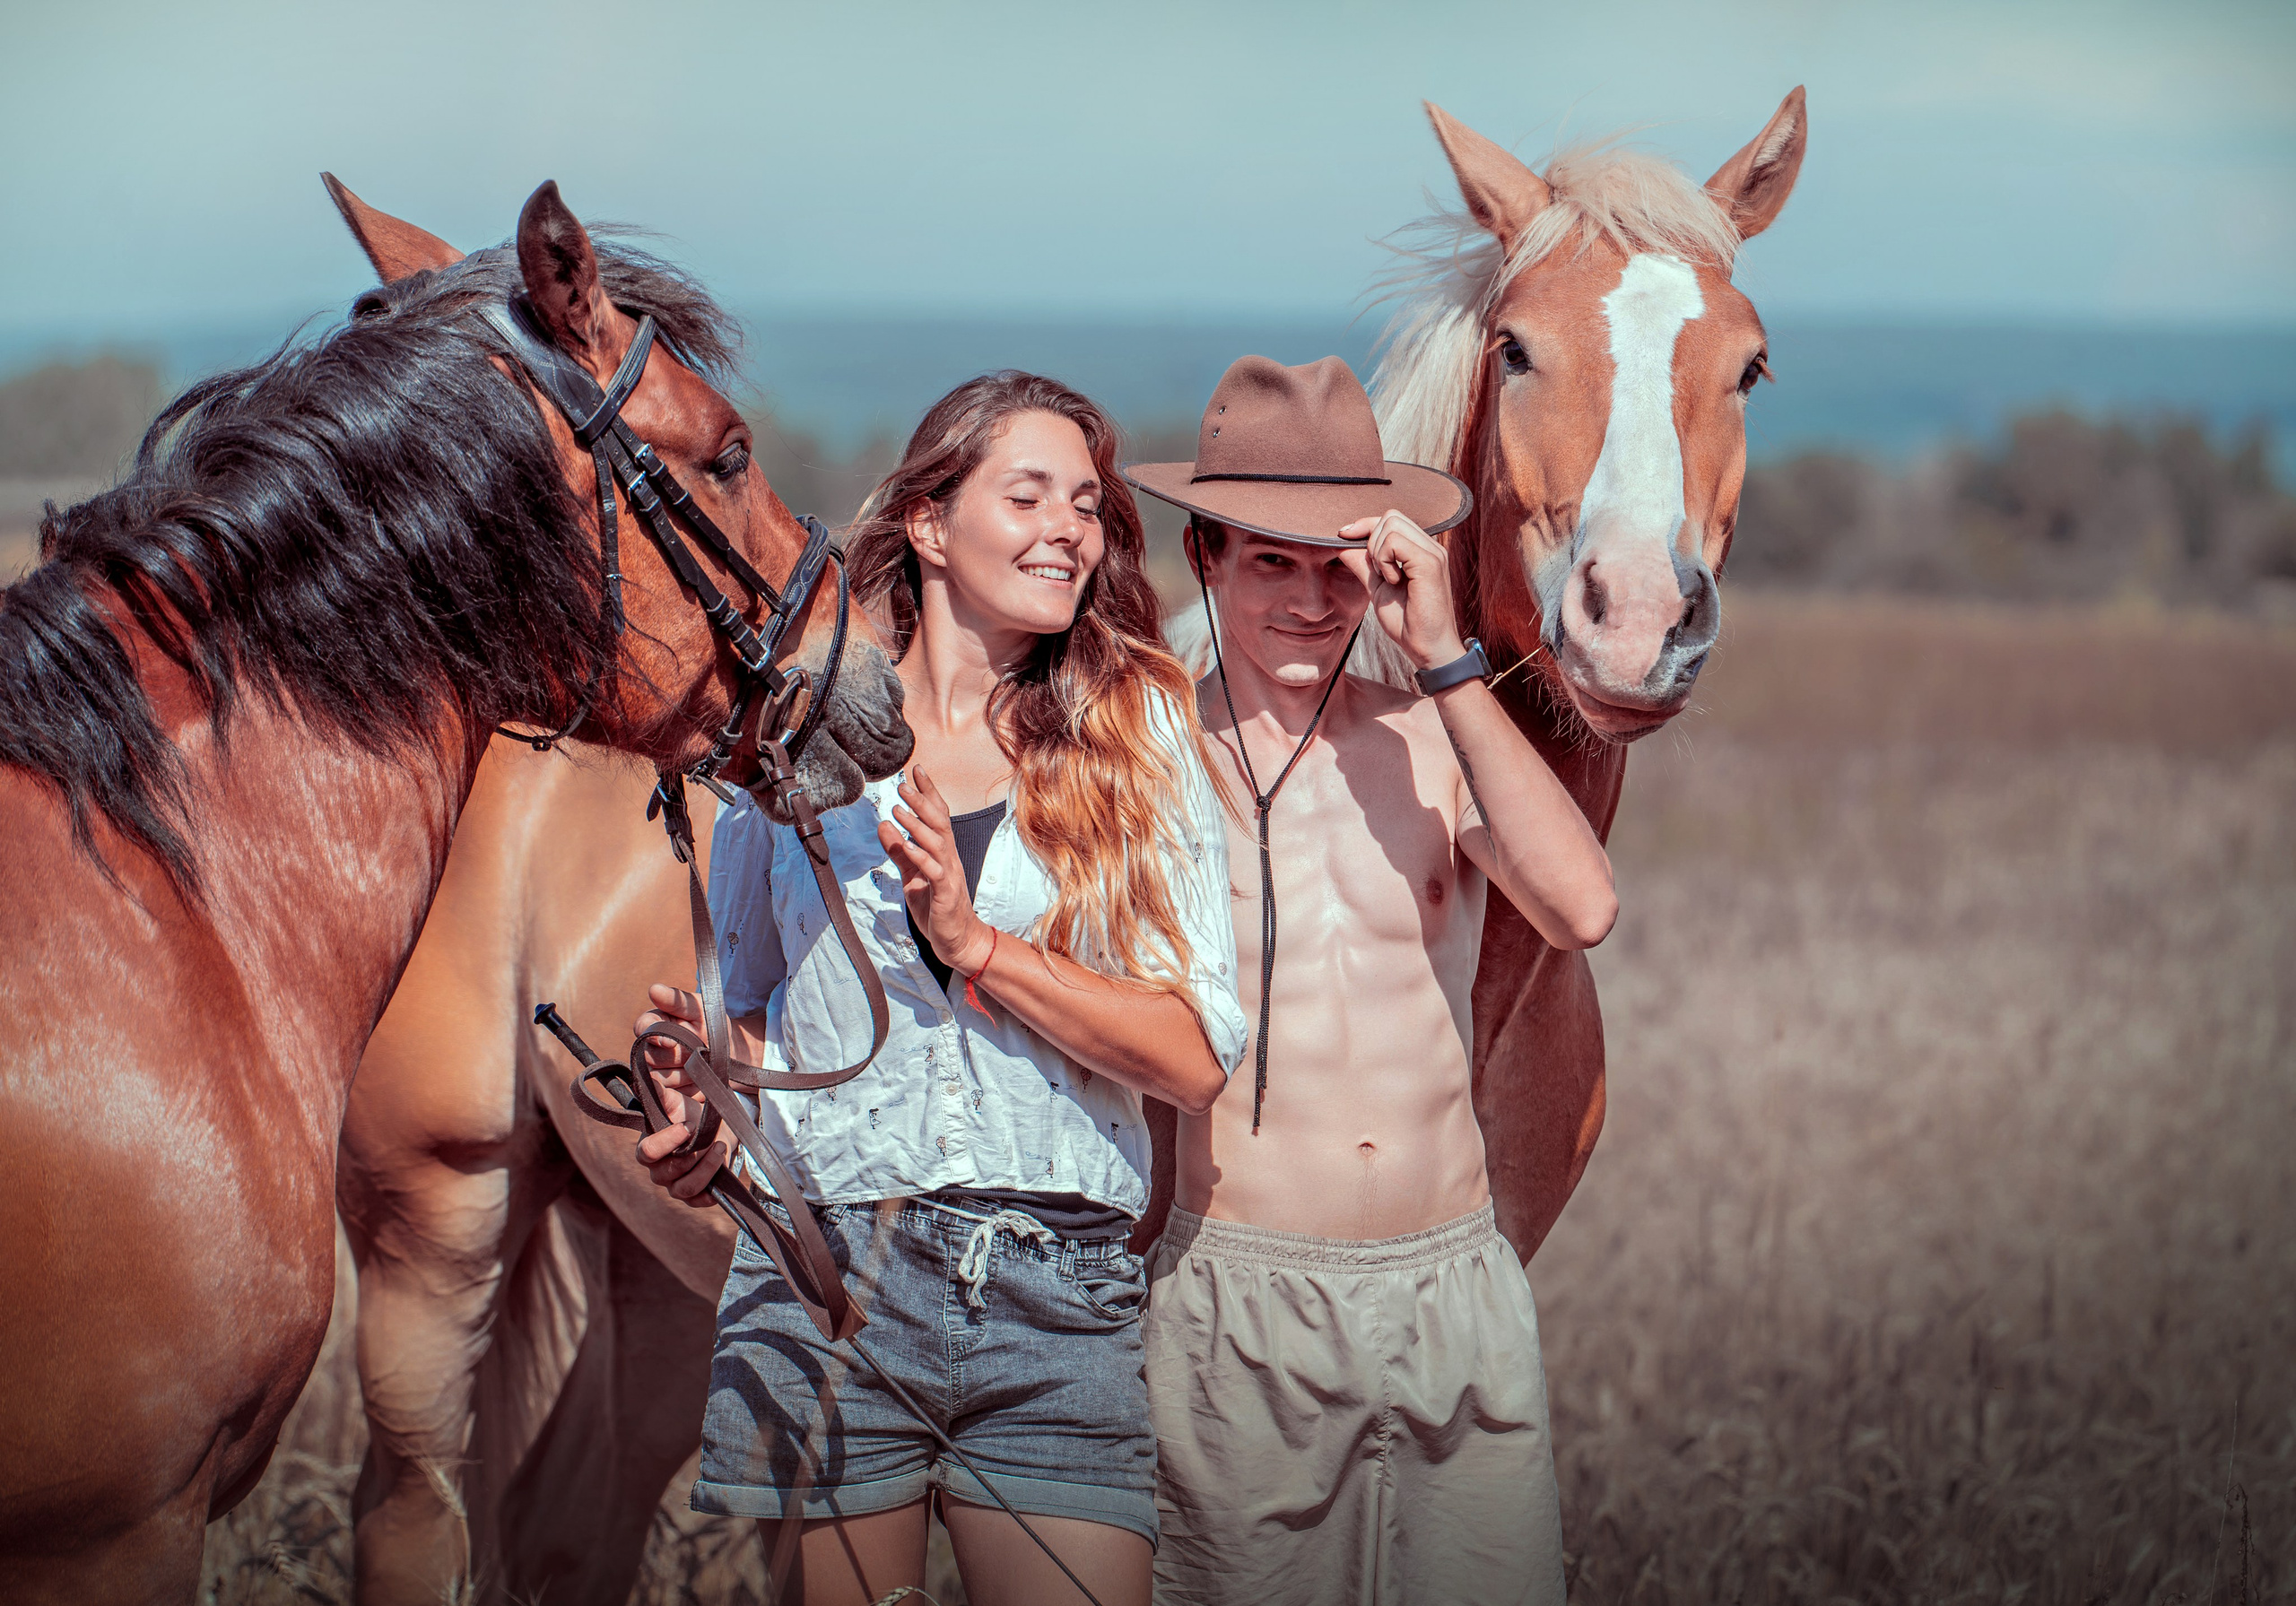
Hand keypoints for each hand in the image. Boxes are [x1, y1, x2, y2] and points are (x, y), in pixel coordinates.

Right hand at [634, 983, 729, 1206]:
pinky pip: (689, 1194)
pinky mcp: (700, 1173)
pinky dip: (704, 1184)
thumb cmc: (719, 1048)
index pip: (638, 1116)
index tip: (676, 1098)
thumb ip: (679, 1004)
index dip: (654, 1113)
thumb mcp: (703, 1020)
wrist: (751, 1070)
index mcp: (658, 1101)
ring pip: (666, 1180)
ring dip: (690, 1169)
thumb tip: (653, 990)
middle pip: (644, 1156)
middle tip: (688, 1132)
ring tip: (716, 1147)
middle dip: (663, 1147)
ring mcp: (680, 1155)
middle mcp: (664, 1131)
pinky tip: (723, 1158)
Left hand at [877, 765, 995, 977]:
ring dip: (917, 825)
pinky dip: (920, 856)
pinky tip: (906, 845)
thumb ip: (899, 851)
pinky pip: (934, 871)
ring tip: (898, 809)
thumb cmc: (937, 908)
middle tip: (902, 784)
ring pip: (937, 842)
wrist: (958, 940)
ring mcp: (949, 875)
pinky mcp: (945, 894)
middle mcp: (949, 858)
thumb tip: (883, 825)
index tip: (916, 770)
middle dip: (921, 801)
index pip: (937, 815)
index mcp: (942, 852)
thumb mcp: (911, 876)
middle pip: (938, 823)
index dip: (928, 792)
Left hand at [1340, 510, 1465, 671]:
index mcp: (1420, 549)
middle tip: (1377, 571)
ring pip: (1391, 524)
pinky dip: (1385, 560)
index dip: (1364, 526)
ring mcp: (1433, 552)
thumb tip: (1341, 544)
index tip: (1343, 537)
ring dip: (1378, 551)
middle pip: (1390, 516)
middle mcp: (1430, 546)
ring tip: (1387, 578)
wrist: (1428, 648)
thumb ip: (1363, 565)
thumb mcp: (1377, 588)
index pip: (1390, 519)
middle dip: (1371, 539)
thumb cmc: (1408, 623)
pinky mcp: (1430, 563)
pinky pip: (1395, 542)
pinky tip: (1393, 581)